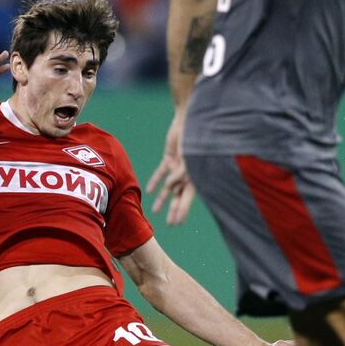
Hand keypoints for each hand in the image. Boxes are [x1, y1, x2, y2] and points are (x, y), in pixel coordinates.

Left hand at [146, 111, 195, 225]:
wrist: (189, 121)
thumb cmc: (194, 140)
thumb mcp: (188, 160)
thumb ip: (179, 175)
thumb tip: (169, 187)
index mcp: (195, 176)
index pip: (188, 198)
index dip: (182, 211)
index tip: (177, 223)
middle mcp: (187, 174)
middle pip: (179, 196)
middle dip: (174, 209)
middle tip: (169, 223)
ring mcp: (178, 167)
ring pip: (168, 187)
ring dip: (162, 198)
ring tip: (155, 211)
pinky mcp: (169, 158)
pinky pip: (161, 172)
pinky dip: (155, 181)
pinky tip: (149, 191)